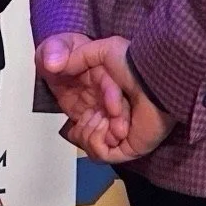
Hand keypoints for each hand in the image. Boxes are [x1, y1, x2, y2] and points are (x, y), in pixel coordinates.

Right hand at [35, 33, 173, 164]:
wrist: (153, 79)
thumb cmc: (134, 64)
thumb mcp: (102, 50)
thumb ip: (77, 57)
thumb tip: (52, 66)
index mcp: (107, 105)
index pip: (81, 123)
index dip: (76, 116)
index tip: (81, 106)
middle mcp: (113, 122)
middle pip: (82, 135)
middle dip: (84, 124)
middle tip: (97, 112)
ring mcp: (121, 136)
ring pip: (89, 145)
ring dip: (92, 130)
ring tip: (107, 117)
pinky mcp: (128, 148)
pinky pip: (101, 155)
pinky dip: (99, 141)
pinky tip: (113, 127)